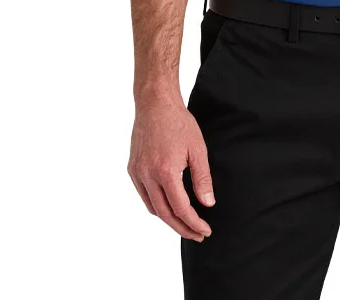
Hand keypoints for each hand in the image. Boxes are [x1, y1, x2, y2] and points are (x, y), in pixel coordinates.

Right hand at [127, 96, 215, 240]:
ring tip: (185, 223)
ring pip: (152, 207)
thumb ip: (202, 178)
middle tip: (197, 235)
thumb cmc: (179, 123)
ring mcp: (137, 173)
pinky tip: (168, 205)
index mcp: (165, 171)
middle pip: (164, 214)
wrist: (155, 103)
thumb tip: (208, 203)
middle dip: (182, 228)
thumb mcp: (198, 149)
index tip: (205, 230)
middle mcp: (147, 176)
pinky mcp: (132, 169)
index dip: (193, 223)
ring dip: (168, 219)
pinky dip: (156, 205)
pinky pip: (144, 195)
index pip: (180, 208)